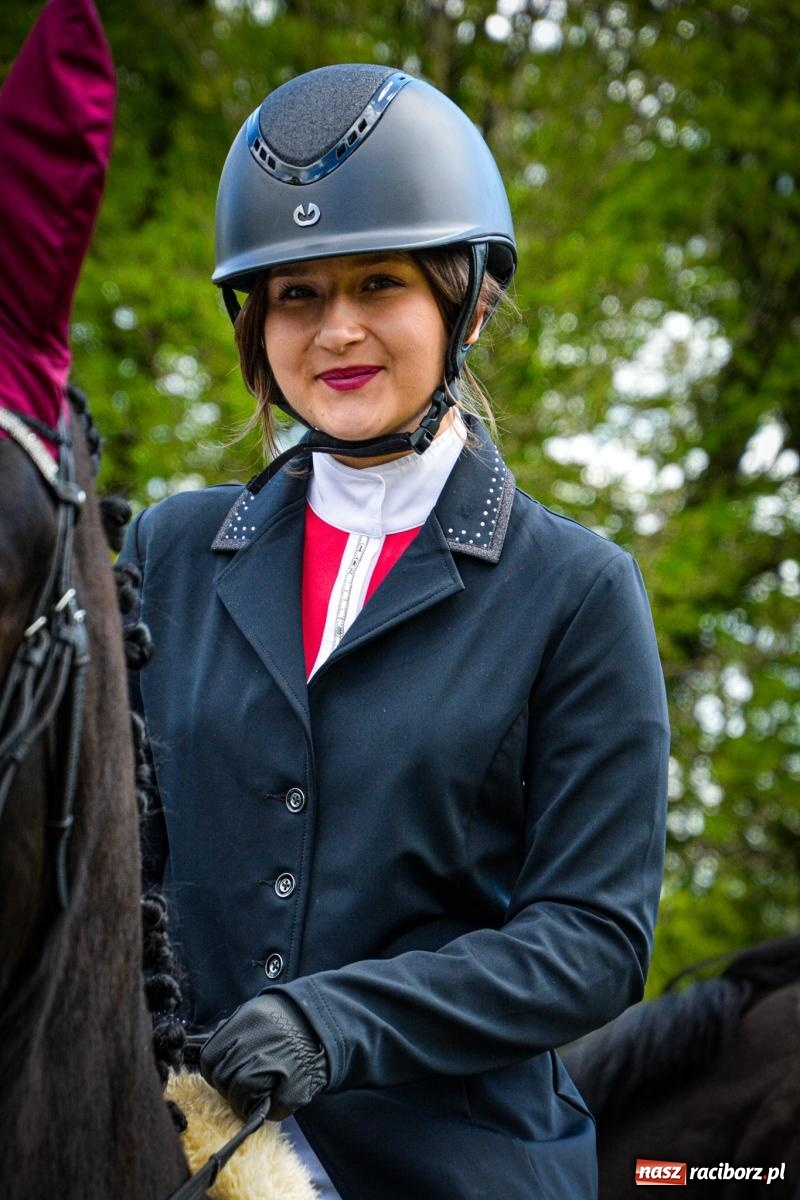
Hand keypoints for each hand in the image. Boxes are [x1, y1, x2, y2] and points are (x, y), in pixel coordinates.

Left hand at [200, 993, 327, 1120]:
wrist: (325, 1028)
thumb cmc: (285, 1024)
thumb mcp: (256, 1013)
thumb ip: (231, 1032)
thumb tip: (207, 1057)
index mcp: (247, 1022)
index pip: (209, 1058)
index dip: (213, 1070)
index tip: (223, 1072)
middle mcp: (258, 1043)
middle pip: (222, 1078)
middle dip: (228, 1086)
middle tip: (242, 1084)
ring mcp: (276, 1067)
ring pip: (240, 1095)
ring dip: (243, 1101)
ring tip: (257, 1093)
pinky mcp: (294, 1088)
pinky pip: (266, 1109)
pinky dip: (268, 1108)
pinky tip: (274, 1095)